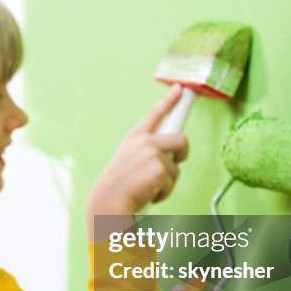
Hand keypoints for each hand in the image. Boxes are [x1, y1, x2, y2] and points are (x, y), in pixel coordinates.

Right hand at [86, 86, 189, 223]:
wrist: (108, 202)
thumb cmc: (119, 187)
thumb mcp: (129, 161)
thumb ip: (147, 152)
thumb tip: (170, 154)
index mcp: (134, 138)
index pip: (155, 114)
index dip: (169, 100)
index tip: (180, 88)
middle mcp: (143, 141)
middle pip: (181, 139)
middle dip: (182, 154)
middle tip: (173, 163)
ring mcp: (152, 153)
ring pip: (177, 167)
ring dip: (167, 182)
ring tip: (147, 187)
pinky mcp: (159, 168)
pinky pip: (173, 182)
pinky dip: (164, 193)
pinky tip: (148, 194)